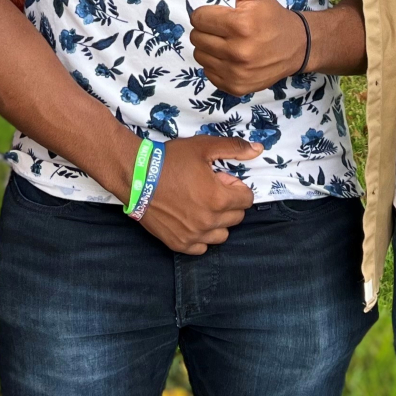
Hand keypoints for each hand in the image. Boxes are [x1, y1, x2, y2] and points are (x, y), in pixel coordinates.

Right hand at [137, 134, 264, 254]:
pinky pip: (202, 248)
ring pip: (221, 235)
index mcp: (219, 199)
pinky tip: (191, 221)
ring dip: (217, 221)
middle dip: (229, 203)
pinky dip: (201, 237)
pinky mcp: (179, 244)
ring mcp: (194, 236)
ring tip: (201, 206)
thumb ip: (234, 148)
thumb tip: (259, 149)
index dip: (235, 186)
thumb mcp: (204, 147)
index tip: (220, 179)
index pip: (247, 199)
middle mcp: (209, 221)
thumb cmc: (171, 160)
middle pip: (236, 217)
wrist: (136, 176)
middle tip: (209, 189)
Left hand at [189, 0, 307, 93]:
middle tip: (225, 29)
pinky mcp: (236, 87)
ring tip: (228, 42)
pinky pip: (208, 73)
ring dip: (209, 47)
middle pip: (196, 37)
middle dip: (207, 30)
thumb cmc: (272, 16)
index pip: (199, 17)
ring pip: (200, 55)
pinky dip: (215, 65)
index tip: (221, 14)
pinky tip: (231, 58)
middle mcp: (238, 51)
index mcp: (240, 25)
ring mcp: (236, 72)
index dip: (208, 13)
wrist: (297, 46)